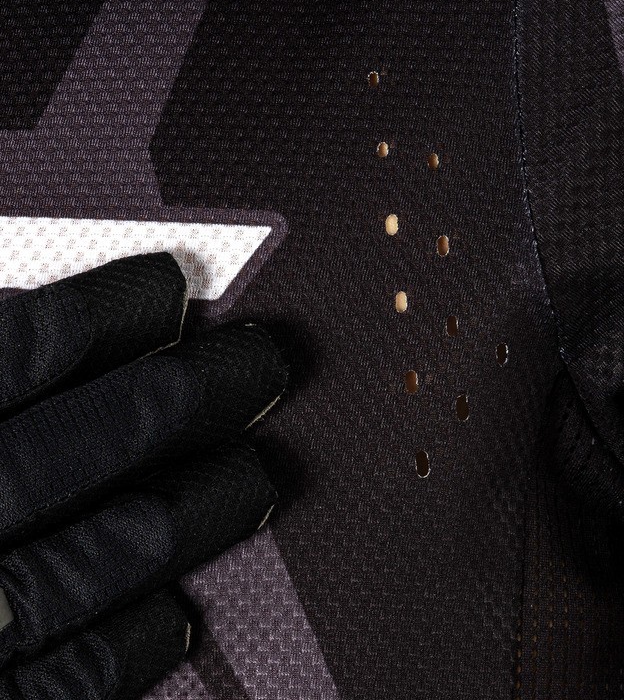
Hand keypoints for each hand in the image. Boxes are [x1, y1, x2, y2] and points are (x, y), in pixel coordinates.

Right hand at [0, 253, 285, 698]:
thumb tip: (31, 333)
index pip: (35, 346)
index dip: (116, 308)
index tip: (174, 288)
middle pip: (114, 427)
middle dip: (207, 388)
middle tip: (266, 363)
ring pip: (123, 542)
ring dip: (210, 502)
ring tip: (261, 477)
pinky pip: (78, 675)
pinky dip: (136, 639)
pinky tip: (178, 616)